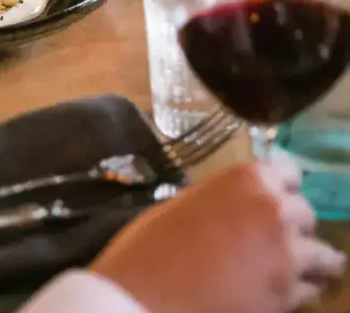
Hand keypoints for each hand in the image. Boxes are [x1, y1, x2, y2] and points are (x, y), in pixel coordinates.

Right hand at [91, 157, 345, 312]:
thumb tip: (236, 207)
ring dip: (306, 260)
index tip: (271, 197)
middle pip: (305, 213)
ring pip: (323, 256)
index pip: (288, 171)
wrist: (146, 293)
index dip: (280, 186)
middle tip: (266, 238)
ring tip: (281, 268)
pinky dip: (298, 289)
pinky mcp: (289, 297)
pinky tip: (273, 290)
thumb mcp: (185, 204)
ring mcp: (288, 256)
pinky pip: (309, 289)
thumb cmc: (151, 243)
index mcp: (247, 180)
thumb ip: (222, 200)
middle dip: (291, 225)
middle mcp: (276, 211)